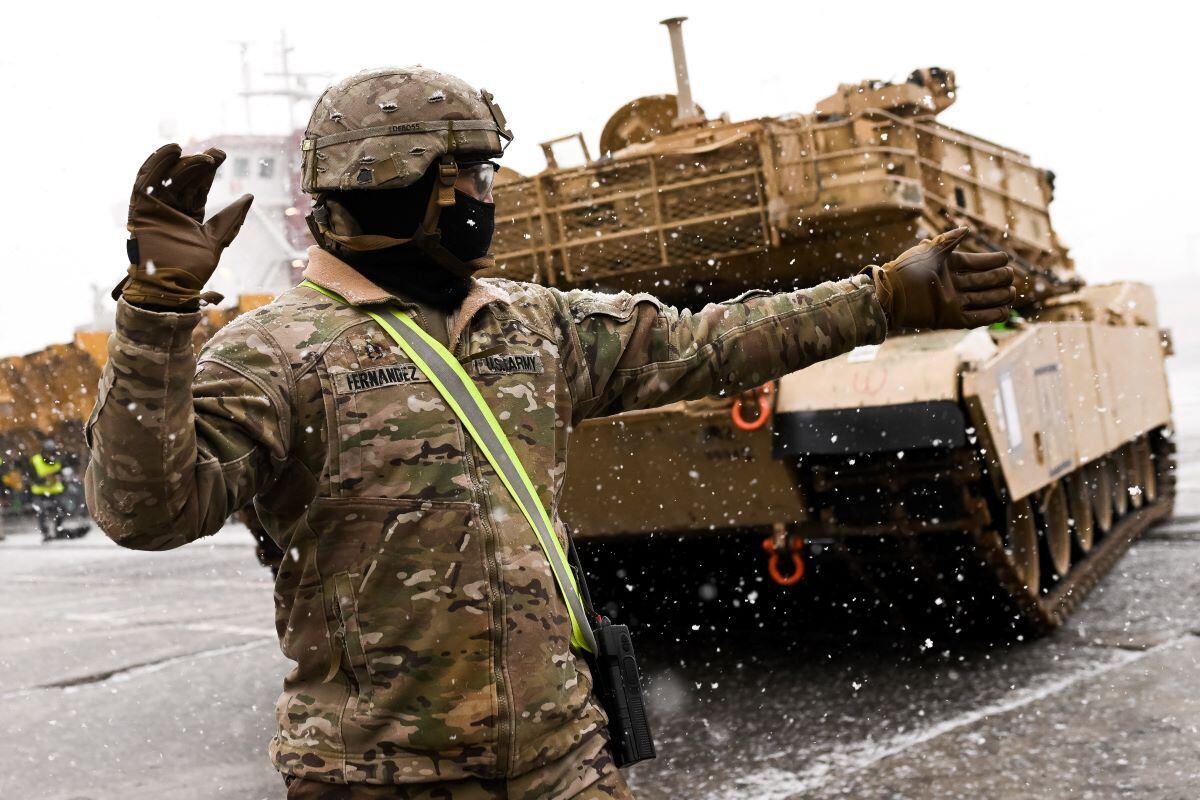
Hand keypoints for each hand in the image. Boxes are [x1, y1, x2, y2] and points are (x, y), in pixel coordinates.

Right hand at [115, 144, 253, 309]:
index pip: (199, 187)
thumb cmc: (192, 270)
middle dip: (200, 164)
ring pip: (169, 177)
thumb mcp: (216, 240)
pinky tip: (173, 150)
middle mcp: (172, 209)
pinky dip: (157, 163)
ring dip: (183, 163)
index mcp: (190, 216)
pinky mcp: (140, 208)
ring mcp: (155, 207)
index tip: (223, 156)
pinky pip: (145, 180)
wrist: (170, 286)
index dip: (209, 172)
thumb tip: (249, 197)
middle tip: (218, 154)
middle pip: (185, 179)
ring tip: (203, 156)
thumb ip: (230, 220)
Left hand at [864, 227, 1014, 328]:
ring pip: (982, 299)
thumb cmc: (905, 270)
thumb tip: (966, 228)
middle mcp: (952, 284)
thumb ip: (949, 241)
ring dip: (998, 296)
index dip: (991, 261)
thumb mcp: (929, 251)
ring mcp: (952, 302)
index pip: (976, 263)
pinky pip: (974, 318)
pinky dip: (989, 315)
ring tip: (1012, 292)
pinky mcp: (950, 318)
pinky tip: (1004, 310)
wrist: (890, 295)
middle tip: (1010, 276)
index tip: (1005, 258)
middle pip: (983, 281)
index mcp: (948, 267)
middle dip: (999, 279)